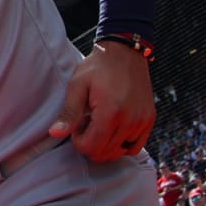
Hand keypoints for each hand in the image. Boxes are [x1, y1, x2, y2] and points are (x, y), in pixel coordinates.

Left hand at [48, 40, 154, 160]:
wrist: (125, 53)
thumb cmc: (98, 67)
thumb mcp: (77, 86)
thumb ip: (69, 113)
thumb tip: (55, 133)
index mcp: (111, 113)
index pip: (92, 148)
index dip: (79, 142)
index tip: (77, 125)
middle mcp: (130, 121)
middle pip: (105, 153)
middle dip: (91, 143)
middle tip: (87, 123)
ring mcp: (142, 122)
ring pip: (120, 152)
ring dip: (106, 144)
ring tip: (99, 123)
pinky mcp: (149, 120)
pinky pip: (135, 146)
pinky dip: (122, 145)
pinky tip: (112, 129)